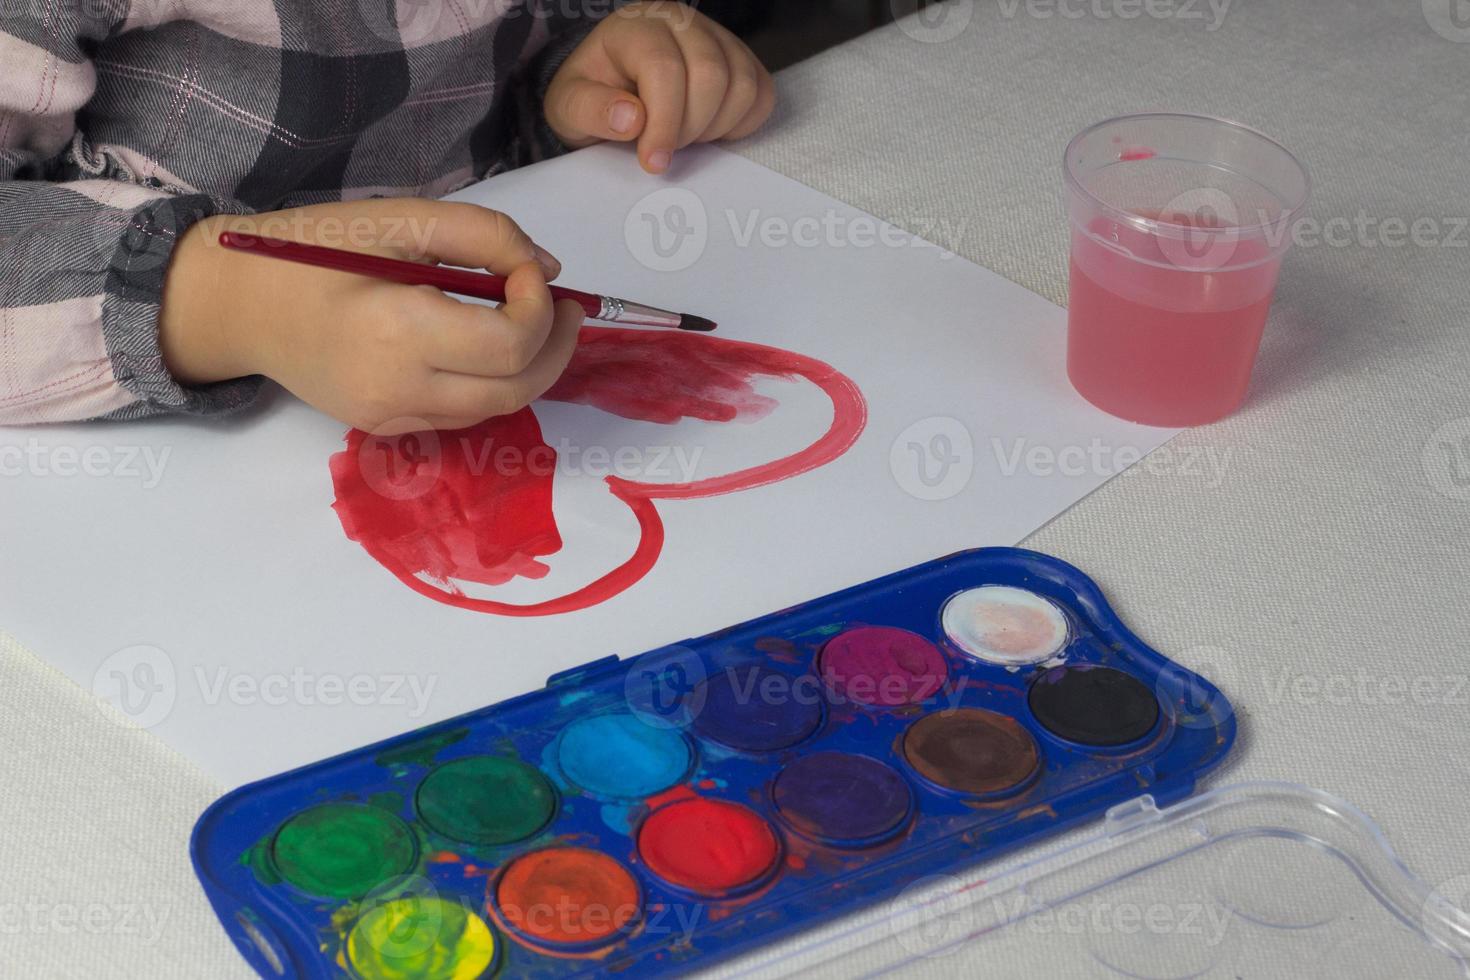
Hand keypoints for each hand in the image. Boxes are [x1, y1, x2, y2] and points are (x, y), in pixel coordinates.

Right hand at [159, 200, 583, 433]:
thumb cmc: (310, 250)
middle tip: (567, 306)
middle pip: (517, 389)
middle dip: (555, 347)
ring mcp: (392, 417)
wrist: (237, 304)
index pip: (510, 342)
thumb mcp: (399, 218)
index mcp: (398, 331)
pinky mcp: (387, 427)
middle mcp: (399, 389)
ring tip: (538, 322)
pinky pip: (463, 414)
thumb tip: (547, 269)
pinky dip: (494, 382)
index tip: (530, 271)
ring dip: (532, 368)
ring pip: (496, 408)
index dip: (540, 306)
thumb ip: (484, 235)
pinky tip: (492, 346)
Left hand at [545, 1, 775, 173]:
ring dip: (715, 127)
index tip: (653, 162)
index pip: (665, 68)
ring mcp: (717, 37)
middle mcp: (681, 21)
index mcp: (636, 26)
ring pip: (743, 85)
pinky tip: (708, 129)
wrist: (612, 89)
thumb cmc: (592, 97)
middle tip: (665, 147)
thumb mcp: (568, 107)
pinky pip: (762, 94)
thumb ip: (590, 111)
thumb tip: (631, 120)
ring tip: (684, 136)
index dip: (663, 123)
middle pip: (711, 75)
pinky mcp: (741, 59)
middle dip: (689, 128)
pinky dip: (740, 124)